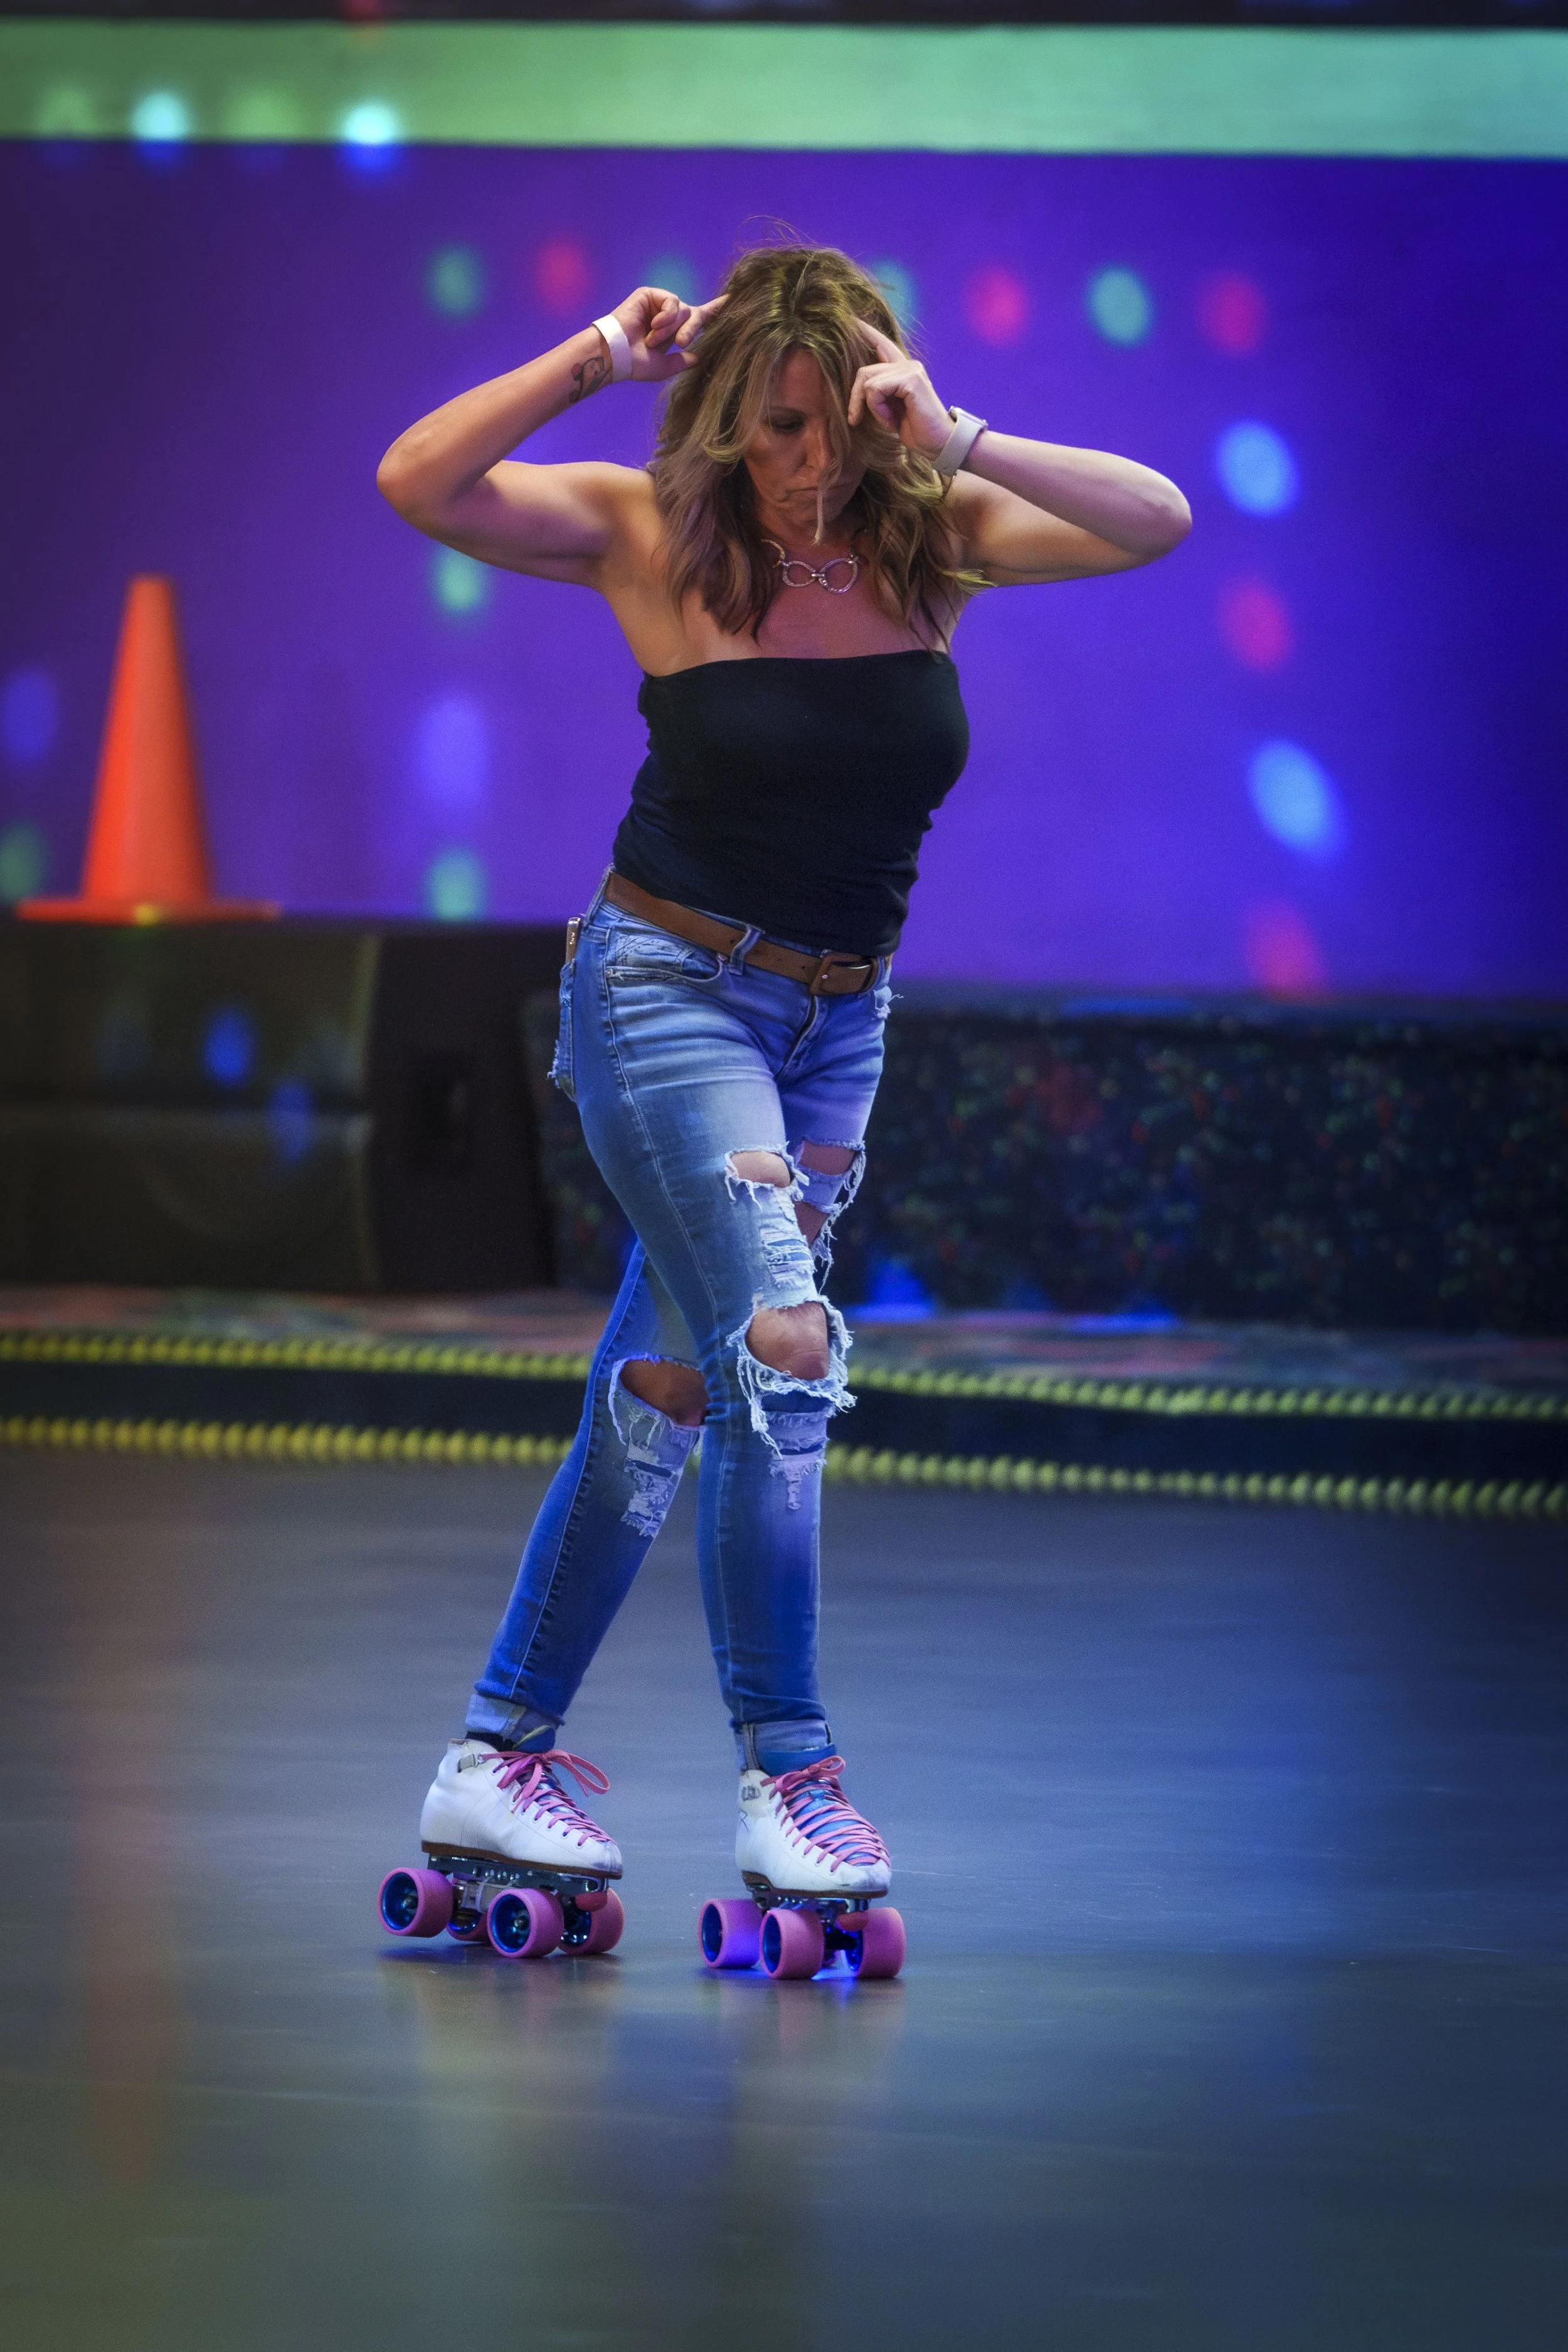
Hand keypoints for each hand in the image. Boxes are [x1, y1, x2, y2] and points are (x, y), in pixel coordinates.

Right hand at [603, 286, 726, 382]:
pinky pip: (671, 301)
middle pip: (695, 315)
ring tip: (655, 338)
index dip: (714, 311)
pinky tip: (654, 325)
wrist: (617, 355)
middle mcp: (668, 316)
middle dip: (692, 329)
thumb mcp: (665, 366)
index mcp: (673, 332)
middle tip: (681, 342)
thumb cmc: (637, 363)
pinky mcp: (650, 294)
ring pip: (683, 309)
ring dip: (673, 326)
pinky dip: (666, 315)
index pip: (699, 318)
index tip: (731, 300)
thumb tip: (700, 357)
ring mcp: (659, 304)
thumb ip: (683, 361)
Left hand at [847, 321, 950, 456]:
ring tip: (887, 420)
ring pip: (868, 382)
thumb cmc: (914, 429)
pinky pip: (875, 390)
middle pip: (865, 371)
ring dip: (872, 408)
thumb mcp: (890, 408)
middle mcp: (907, 364)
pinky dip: (878, 410)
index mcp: (903, 369)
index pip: (882, 344)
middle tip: (855, 419)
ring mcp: (910, 369)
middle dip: (855, 398)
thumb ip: (878, 392)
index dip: (867, 332)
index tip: (853, 320)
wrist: (937, 443)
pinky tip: (892, 420)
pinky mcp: (911, 379)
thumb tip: (859, 385)